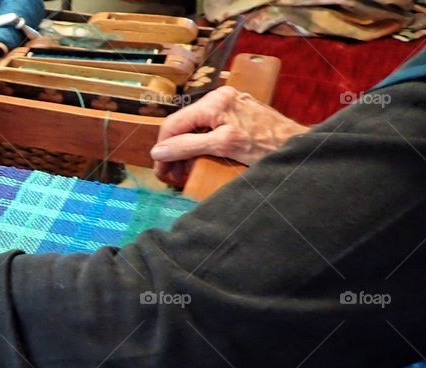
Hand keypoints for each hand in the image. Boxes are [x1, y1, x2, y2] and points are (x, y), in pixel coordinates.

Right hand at [150, 86, 308, 187]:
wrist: (300, 145)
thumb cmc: (267, 145)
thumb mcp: (224, 146)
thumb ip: (188, 146)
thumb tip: (158, 152)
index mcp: (213, 102)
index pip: (173, 124)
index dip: (162, 150)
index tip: (160, 173)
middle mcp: (218, 98)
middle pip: (182, 127)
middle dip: (173, 153)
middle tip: (172, 178)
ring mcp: (227, 105)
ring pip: (193, 129)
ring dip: (185, 152)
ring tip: (184, 174)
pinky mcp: (235, 114)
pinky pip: (207, 130)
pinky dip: (199, 147)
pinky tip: (199, 161)